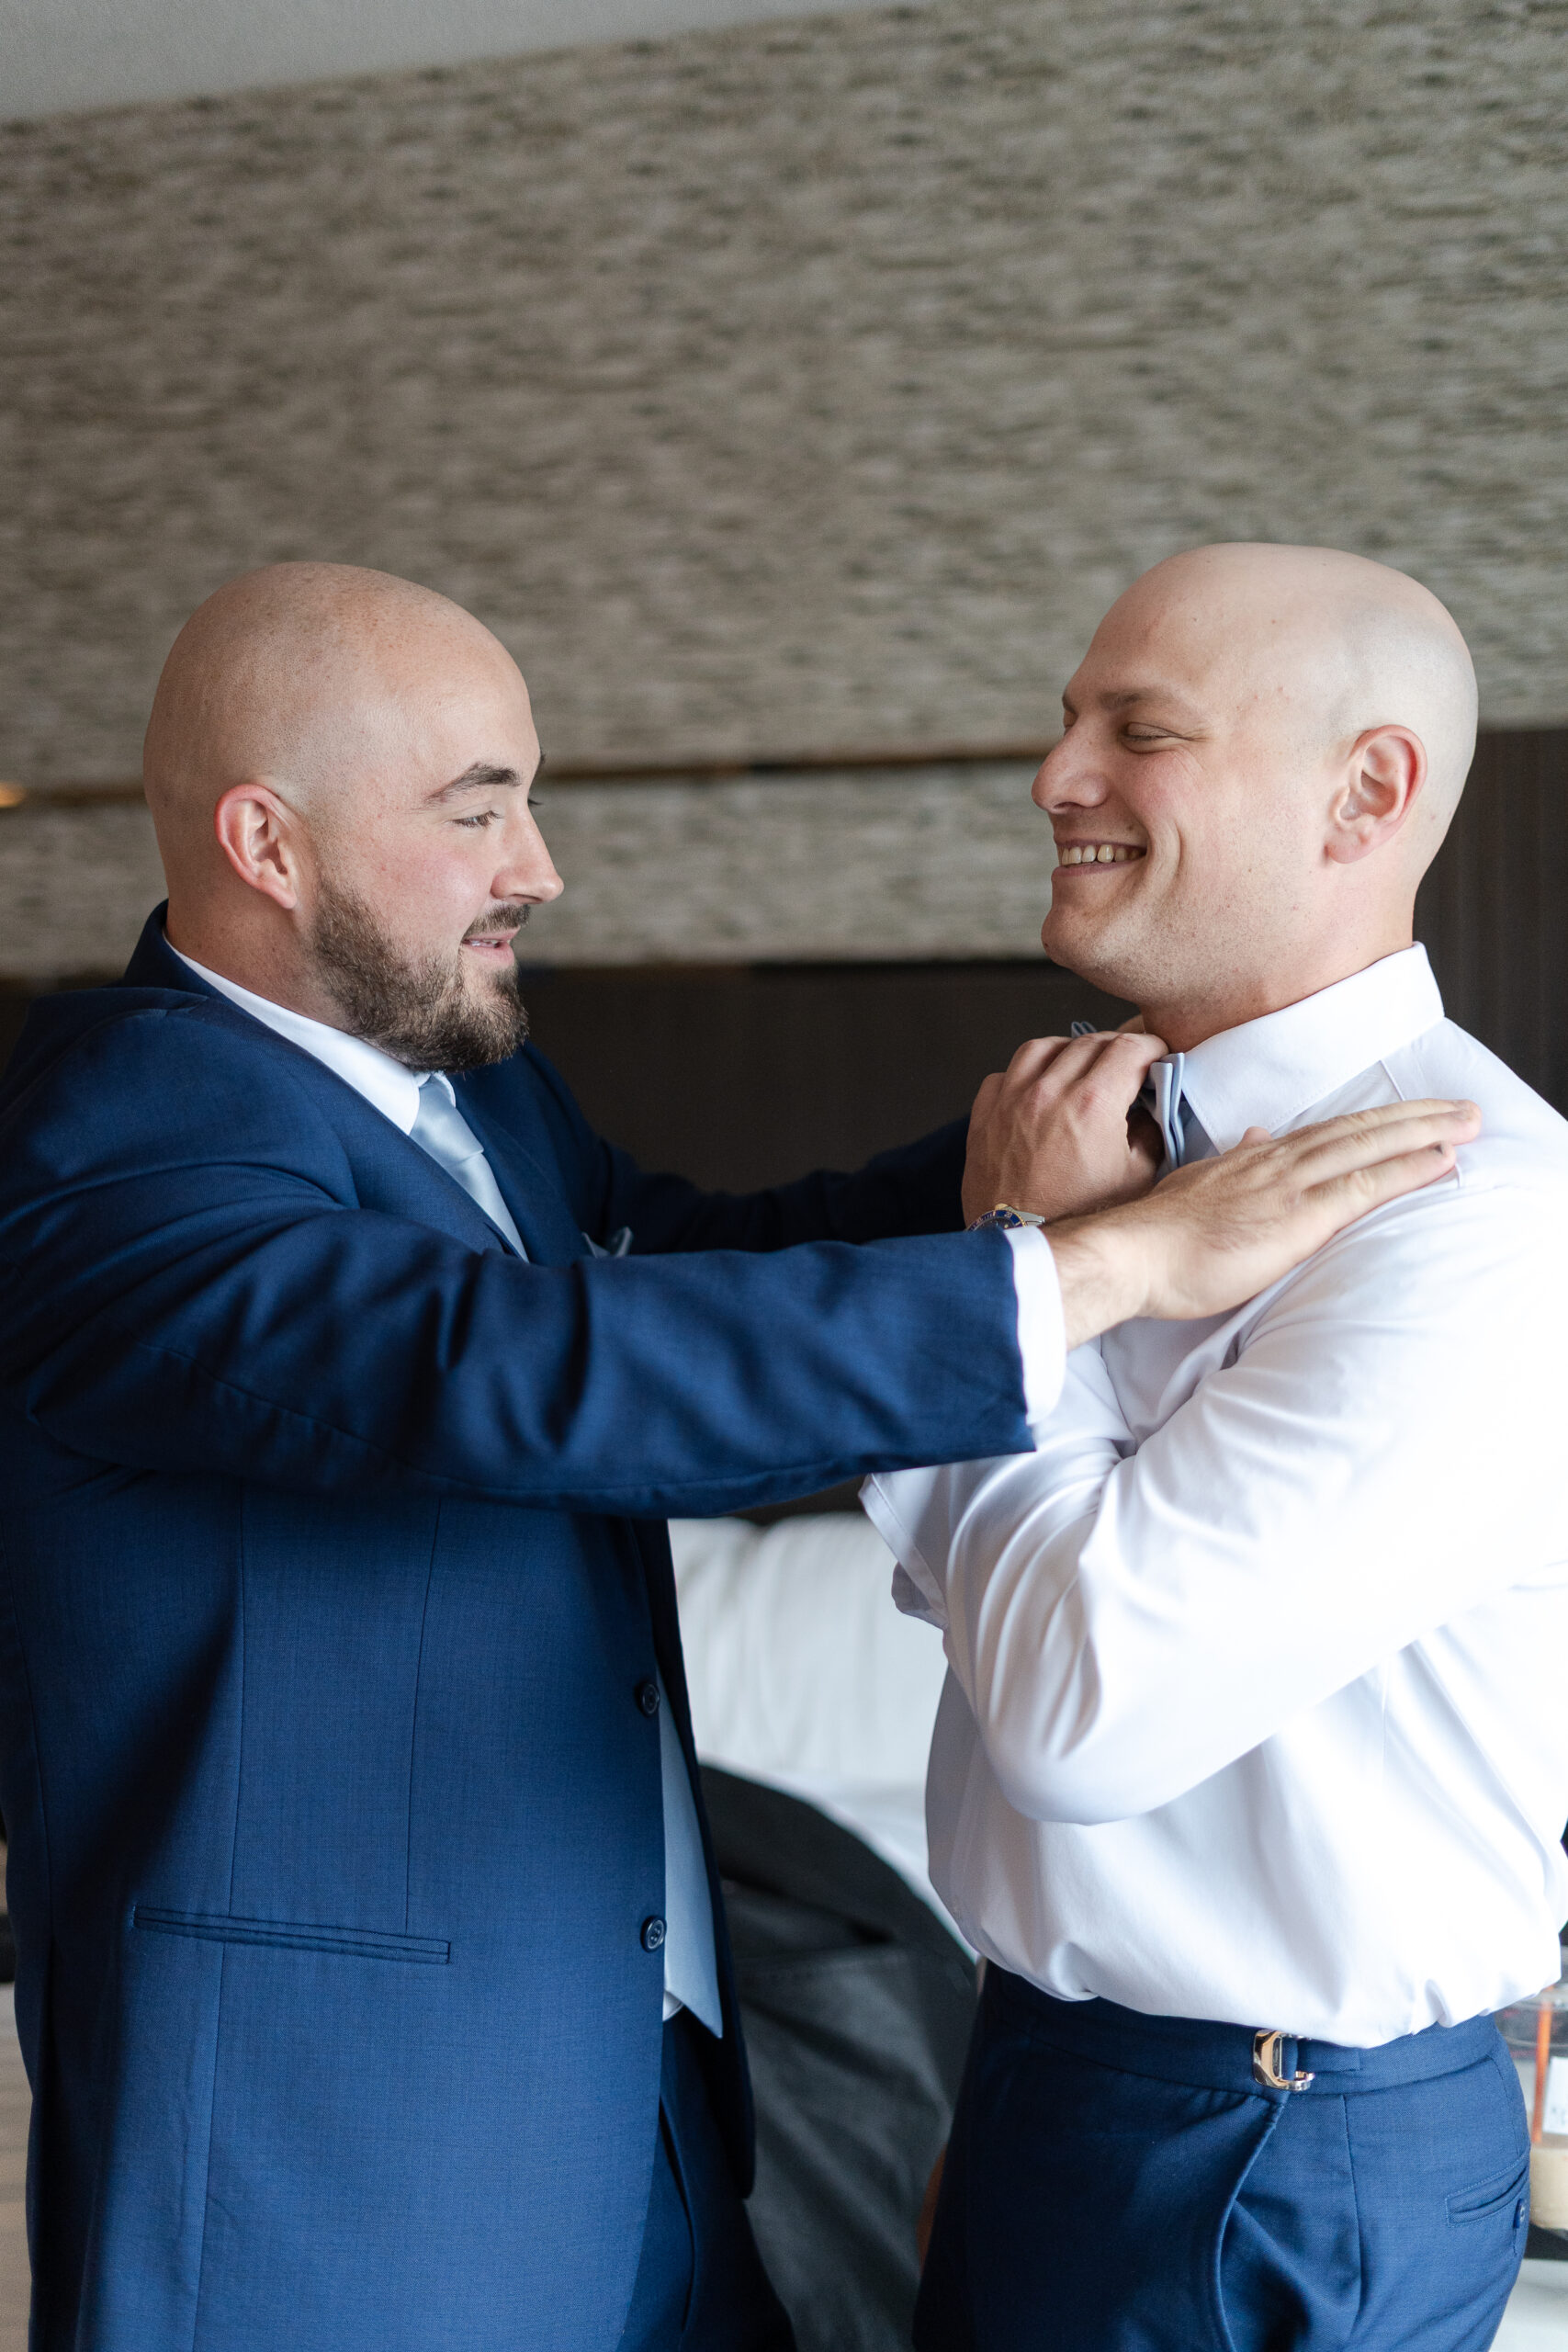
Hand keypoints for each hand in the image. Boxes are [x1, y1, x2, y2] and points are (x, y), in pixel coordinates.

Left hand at [961, 1031, 1169, 1226]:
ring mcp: (1010, 1102)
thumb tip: (1149, 1107)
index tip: (1155, 1056)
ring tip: (1080, 1068)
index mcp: (1092, 1104)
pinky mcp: (983, 1118)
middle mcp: (1048, 1093)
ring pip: (1041, 1048)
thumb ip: (1150, 1133)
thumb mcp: (1137, 1179)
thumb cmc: (1080, 1220)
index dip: (1149, 1047)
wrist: (1022, 1248)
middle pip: (1087, 1043)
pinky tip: (1037, 1090)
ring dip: (1066, 1051)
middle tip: (1126, 1065)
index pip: (1127, 1047)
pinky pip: (1003, 1075)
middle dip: (1114, 1048)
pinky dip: (1024, 1075)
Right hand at [1049, 1098, 1481, 1347]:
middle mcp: (1276, 1160)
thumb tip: (1255, 1141)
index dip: (1372, 1121)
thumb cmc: (1155, 1238)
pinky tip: (1440, 1162)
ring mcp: (1289, 1186)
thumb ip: (1233, 1163)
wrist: (1131, 1254)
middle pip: (1359, 1128)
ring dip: (1425, 1132)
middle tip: (1463, 1109)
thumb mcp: (1196, 1188)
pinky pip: (1365, 1186)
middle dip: (1416, 1116)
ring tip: (1468, 1124)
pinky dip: (1407, 1169)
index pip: (1326, 1132)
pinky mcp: (1297, 1217)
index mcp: (1253, 1159)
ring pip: (1369, 1145)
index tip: (1410, 1115)